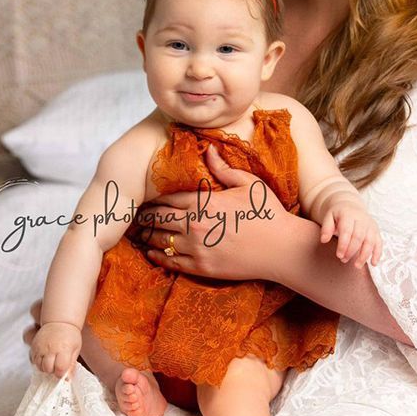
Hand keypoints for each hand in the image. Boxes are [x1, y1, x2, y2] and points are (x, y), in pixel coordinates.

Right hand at [30, 320, 81, 377]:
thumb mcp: (75, 350)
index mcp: (64, 349)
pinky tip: (45, 358)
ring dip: (45, 367)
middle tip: (57, 366)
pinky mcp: (34, 347)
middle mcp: (51, 348)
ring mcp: (41, 348)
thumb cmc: (69, 336)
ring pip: (39, 366)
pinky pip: (33, 361)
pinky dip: (38, 362)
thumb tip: (68, 379)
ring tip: (51, 361)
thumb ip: (71, 365)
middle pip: (47, 369)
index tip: (63, 370)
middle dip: (52, 371)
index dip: (61, 373)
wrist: (59, 322)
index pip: (60, 369)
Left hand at [132, 144, 295, 282]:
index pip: (166, 198)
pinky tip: (151, 252)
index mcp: (203, 202)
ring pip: (160, 241)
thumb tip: (208, 148)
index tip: (143, 197)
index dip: (152, 198)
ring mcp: (196, 248)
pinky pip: (171, 262)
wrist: (282, 248)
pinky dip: (157, 256)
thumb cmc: (268, 213)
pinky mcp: (202, 267)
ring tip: (138, 233)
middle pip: (157, 219)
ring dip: (146, 236)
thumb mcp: (248, 183)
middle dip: (144, 216)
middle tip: (134, 215)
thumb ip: (223, 168)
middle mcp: (194, 225)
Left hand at [319, 199, 381, 268]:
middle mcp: (362, 219)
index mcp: (349, 214)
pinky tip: (373, 263)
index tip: (339, 255)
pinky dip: (377, 253)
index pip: (347, 230)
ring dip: (364, 255)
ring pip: (370, 241)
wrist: (349, 206)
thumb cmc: (337, 215)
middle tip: (343, 260)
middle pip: (359, 237)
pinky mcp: (376, 231)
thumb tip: (323, 240)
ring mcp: (370, 225)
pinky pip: (379, 242)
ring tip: (357, 266)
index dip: (344, 244)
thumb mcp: (328, 217)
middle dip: (351, 251)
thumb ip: (326, 228)